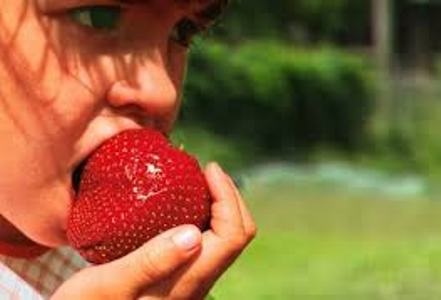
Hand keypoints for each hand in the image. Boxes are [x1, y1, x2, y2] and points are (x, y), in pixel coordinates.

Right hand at [52, 162, 255, 299]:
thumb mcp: (108, 284)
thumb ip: (150, 262)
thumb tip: (193, 235)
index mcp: (188, 282)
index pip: (233, 235)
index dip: (228, 197)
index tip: (208, 169)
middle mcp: (197, 283)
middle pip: (237, 235)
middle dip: (229, 197)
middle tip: (206, 171)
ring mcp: (191, 281)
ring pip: (224, 238)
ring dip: (218, 206)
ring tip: (196, 181)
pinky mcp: (180, 277)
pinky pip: (207, 242)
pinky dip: (203, 216)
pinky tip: (179, 205)